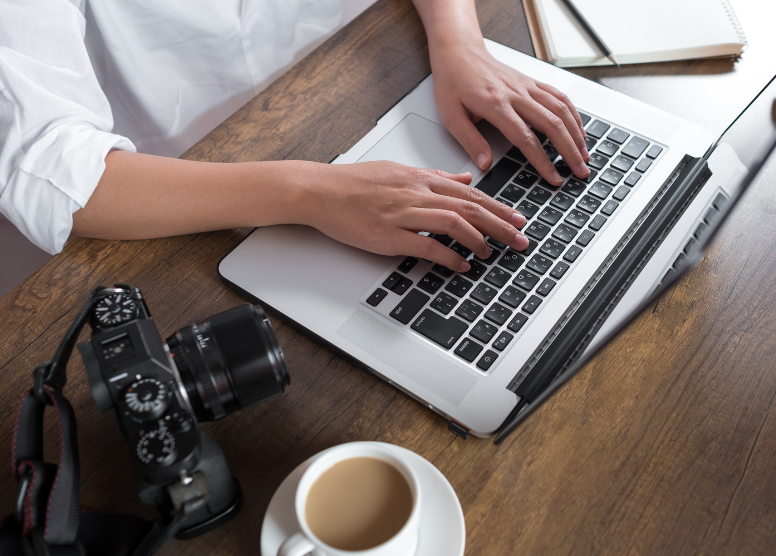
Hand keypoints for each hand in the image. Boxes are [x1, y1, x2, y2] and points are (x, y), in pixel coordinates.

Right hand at [301, 161, 528, 270]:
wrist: (321, 191)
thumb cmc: (354, 183)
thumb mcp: (399, 171)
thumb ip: (435, 176)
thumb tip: (464, 177)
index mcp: (420, 179)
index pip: (469, 193)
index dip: (498, 207)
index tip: (517, 219)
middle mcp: (416, 193)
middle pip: (469, 207)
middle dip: (499, 224)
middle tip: (520, 239)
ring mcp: (403, 214)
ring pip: (453, 223)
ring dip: (478, 239)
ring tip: (493, 252)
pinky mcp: (388, 235)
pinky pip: (425, 245)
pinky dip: (448, 256)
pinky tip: (461, 264)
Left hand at [431, 41, 589, 185]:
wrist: (460, 53)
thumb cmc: (453, 84)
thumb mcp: (451, 116)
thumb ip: (470, 141)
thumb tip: (485, 165)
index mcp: (496, 105)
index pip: (525, 138)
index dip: (542, 160)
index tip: (553, 178)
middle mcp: (516, 94)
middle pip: (552, 124)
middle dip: (570, 151)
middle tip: (580, 172)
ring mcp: (527, 86)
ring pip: (561, 110)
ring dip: (576, 134)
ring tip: (585, 155)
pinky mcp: (531, 82)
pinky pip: (559, 97)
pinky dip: (573, 114)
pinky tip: (579, 130)